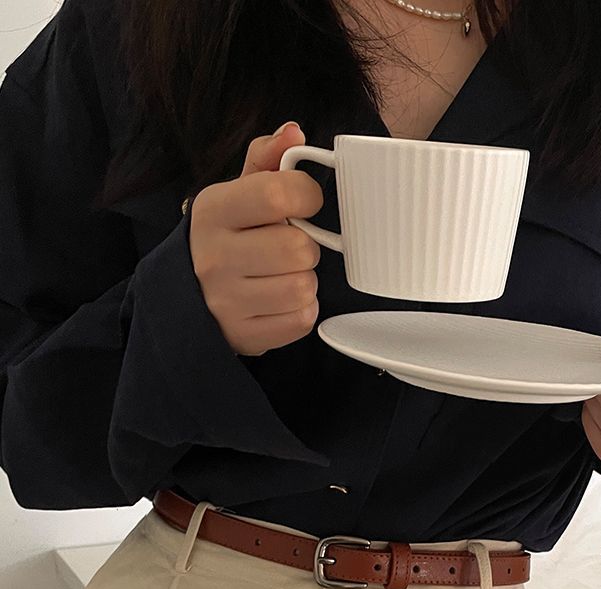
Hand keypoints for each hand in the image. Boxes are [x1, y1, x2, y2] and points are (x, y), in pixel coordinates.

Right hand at [189, 120, 323, 354]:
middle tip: (286, 247)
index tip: (301, 202)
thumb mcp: (234, 193)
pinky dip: (301, 311)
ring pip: (303, 287)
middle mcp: (215, 257)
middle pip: (299, 248)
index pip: (279, 195)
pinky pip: (301, 319)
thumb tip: (294, 133)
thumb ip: (266, 160)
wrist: (186, 298)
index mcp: (214, 210)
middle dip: (304, 246)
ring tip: (281, 275)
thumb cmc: (224, 238)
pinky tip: (280, 300)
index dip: (306, 196)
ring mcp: (227, 301)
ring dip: (303, 280)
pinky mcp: (244, 335)